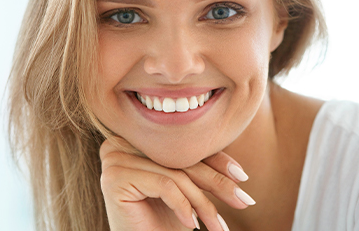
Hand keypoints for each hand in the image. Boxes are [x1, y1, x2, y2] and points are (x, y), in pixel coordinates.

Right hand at [99, 136, 253, 230]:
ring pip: (176, 174)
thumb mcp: (188, 187)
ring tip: (217, 226)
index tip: (243, 177)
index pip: (183, 146)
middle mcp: (120, 142)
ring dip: (202, 203)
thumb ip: (202, 164)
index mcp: (136, 137)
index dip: (216, 161)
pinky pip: (164, 186)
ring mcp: (114, 158)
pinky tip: (191, 226)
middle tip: (244, 200)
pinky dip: (183, 207)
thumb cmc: (162, 218)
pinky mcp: (115, 178)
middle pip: (180, 159)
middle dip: (216, 183)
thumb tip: (240, 172)